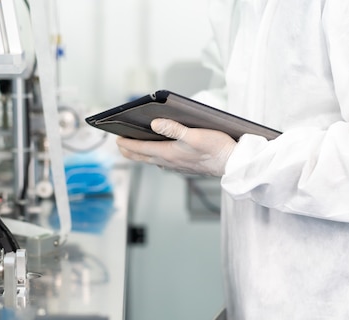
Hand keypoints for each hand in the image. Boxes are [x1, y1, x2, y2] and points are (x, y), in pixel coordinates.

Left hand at [116, 118, 236, 176]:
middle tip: (119, 145)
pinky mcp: (184, 167)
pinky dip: (155, 158)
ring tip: (134, 150)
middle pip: (143, 157)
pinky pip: (163, 163)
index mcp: (168, 153)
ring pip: (152, 161)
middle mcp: (169, 162)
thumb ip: (173, 128)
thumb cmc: (217, 148)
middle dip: (129, 151)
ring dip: (141, 155)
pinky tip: (158, 155)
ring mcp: (176, 166)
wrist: (232, 164)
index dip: (127, 144)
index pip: (140, 149)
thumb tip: (154, 124)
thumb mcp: (195, 134)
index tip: (116, 140)